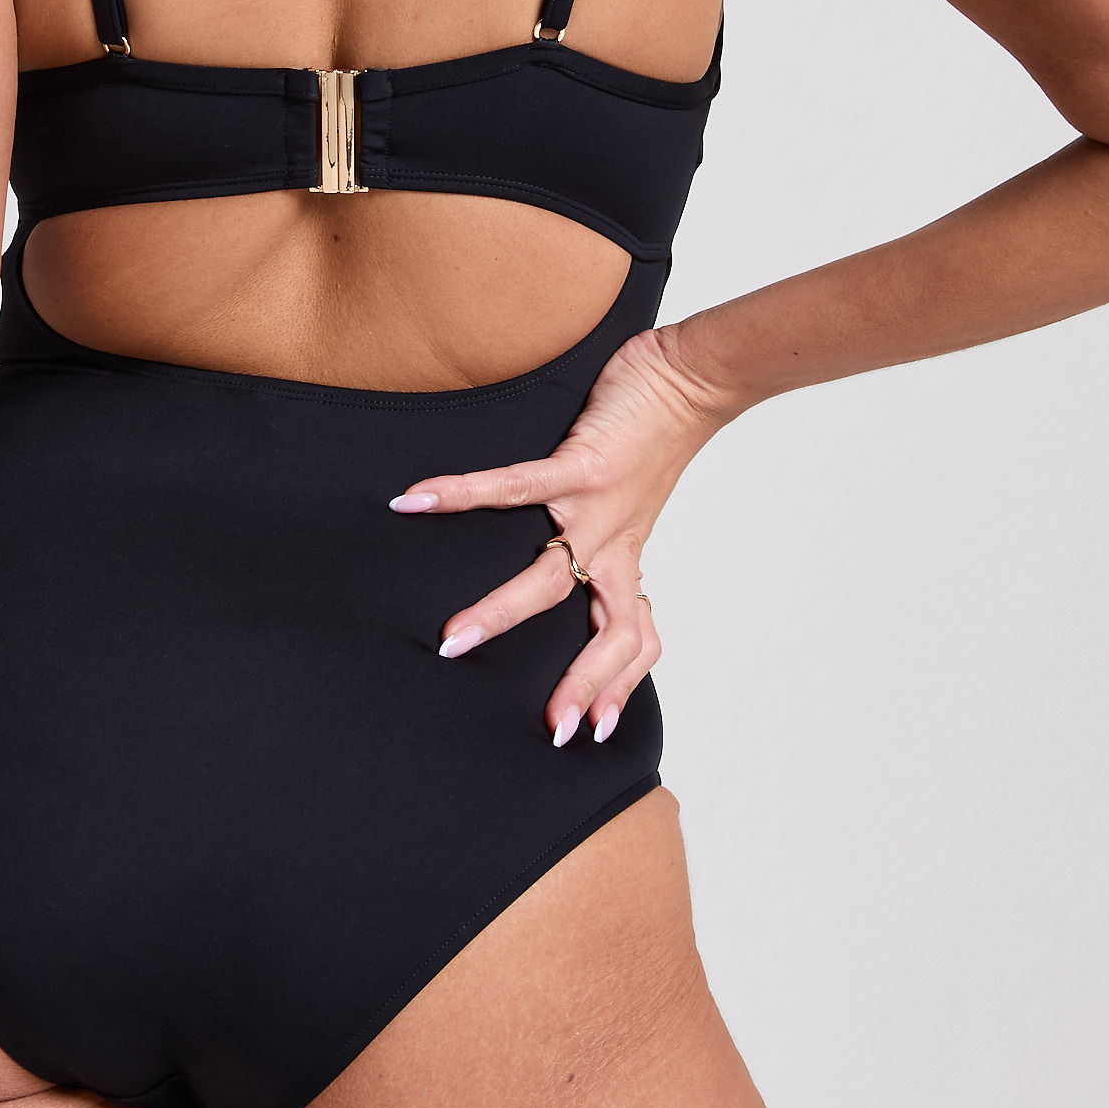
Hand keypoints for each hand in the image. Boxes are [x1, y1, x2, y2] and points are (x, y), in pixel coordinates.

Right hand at [389, 321, 738, 745]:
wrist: (693, 377)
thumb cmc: (657, 433)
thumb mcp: (635, 501)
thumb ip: (606, 533)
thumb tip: (570, 552)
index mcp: (627, 556)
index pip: (633, 638)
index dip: (616, 685)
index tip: (590, 730)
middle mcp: (616, 543)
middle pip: (601, 629)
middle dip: (575, 682)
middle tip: (548, 727)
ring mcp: (598, 507)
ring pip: (550, 577)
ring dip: (501, 612)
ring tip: (452, 637)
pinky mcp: (582, 464)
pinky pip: (513, 487)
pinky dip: (461, 494)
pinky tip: (415, 498)